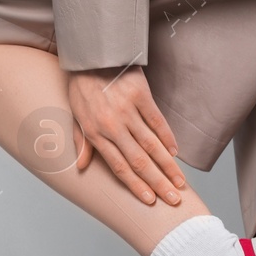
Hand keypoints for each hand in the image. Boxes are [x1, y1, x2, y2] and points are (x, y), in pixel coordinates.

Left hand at [67, 66, 185, 205]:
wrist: (91, 54)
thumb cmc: (81, 86)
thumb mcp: (75, 115)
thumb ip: (82, 142)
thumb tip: (80, 167)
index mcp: (96, 134)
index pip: (119, 167)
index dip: (136, 186)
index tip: (150, 200)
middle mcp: (113, 126)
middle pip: (139, 161)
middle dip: (157, 183)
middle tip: (173, 199)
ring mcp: (128, 111)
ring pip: (151, 145)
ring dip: (167, 166)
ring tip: (180, 182)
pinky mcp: (141, 95)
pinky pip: (157, 122)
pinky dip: (167, 138)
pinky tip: (175, 154)